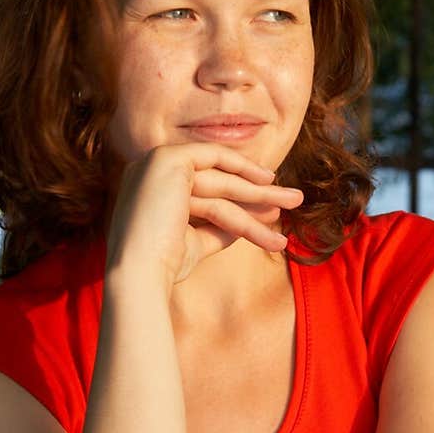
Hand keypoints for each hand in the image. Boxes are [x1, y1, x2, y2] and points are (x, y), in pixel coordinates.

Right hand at [105, 142, 303, 288]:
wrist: (138, 272)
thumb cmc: (161, 266)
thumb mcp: (193, 242)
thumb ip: (216, 229)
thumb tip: (246, 224)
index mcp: (149, 189)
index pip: (201, 188)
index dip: (238, 196)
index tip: (268, 208)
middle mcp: (148, 170)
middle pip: (216, 182)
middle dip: (258, 194)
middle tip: (293, 200)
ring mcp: (157, 162)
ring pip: (221, 179)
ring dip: (261, 194)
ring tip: (295, 203)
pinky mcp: (169, 160)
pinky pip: (216, 161)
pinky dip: (244, 170)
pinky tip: (269, 183)